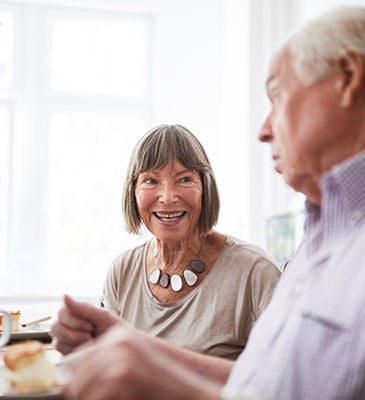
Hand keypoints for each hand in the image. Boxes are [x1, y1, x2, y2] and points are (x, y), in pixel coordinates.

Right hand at [51, 294, 119, 354]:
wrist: (123, 349)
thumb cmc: (114, 330)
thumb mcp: (102, 316)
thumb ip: (83, 308)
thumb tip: (64, 296)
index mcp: (76, 314)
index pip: (61, 313)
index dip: (73, 320)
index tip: (90, 325)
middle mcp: (68, 327)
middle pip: (55, 328)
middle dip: (73, 333)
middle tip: (90, 334)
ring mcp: (67, 342)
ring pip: (57, 342)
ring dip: (75, 342)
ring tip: (90, 342)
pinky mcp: (67, 356)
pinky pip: (61, 354)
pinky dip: (74, 351)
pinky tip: (86, 350)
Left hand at [63, 325, 219, 399]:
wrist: (186, 392)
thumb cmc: (156, 384)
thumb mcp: (127, 366)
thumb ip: (101, 366)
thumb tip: (64, 383)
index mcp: (116, 336)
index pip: (74, 360)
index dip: (72, 382)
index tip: (79, 393)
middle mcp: (115, 343)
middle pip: (72, 375)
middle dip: (79, 393)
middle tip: (106, 396)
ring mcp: (118, 359)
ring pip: (78, 390)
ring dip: (89, 399)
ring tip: (116, 397)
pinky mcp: (121, 378)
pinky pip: (92, 399)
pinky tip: (123, 399)